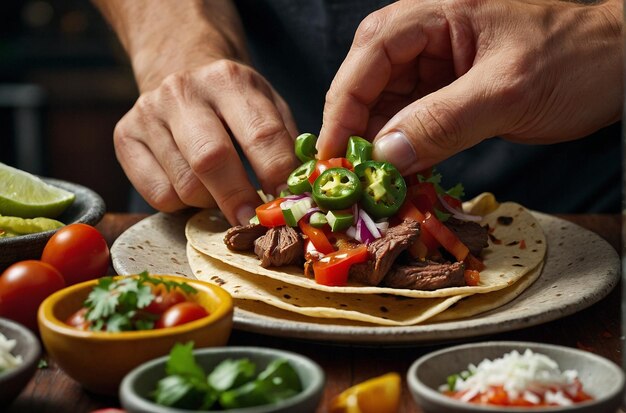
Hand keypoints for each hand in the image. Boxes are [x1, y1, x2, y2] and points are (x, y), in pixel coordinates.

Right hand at [114, 59, 298, 224]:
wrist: (180, 69)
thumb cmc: (234, 102)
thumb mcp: (268, 107)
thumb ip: (286, 146)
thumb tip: (300, 197)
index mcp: (229, 79)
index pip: (261, 135)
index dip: (278, 177)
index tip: (289, 206)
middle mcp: (182, 91)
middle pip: (211, 159)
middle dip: (239, 199)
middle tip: (256, 223)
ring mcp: (147, 113)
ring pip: (184, 185)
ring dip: (210, 203)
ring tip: (222, 193)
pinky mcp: (124, 136)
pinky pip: (158, 195)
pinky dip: (182, 205)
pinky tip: (192, 186)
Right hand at [317, 0, 621, 173]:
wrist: (618, 67)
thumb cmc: (574, 58)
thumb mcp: (506, 89)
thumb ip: (443, 121)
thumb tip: (386, 155)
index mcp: (434, 14)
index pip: (370, 55)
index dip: (344, 104)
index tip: (334, 152)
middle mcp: (426, 39)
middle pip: (368, 83)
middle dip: (356, 130)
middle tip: (347, 177)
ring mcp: (436, 71)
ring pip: (387, 110)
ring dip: (378, 149)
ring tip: (371, 187)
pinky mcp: (448, 98)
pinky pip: (412, 127)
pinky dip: (404, 154)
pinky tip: (400, 180)